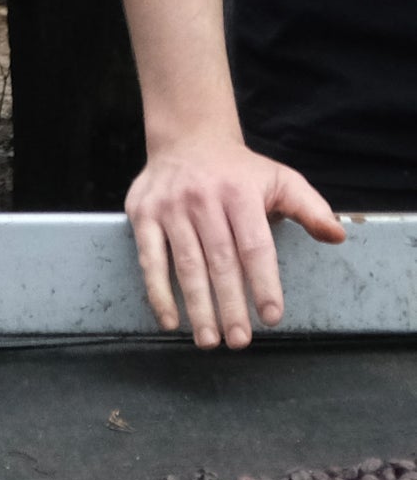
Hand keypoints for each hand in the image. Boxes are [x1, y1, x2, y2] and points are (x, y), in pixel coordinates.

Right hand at [126, 135, 344, 347]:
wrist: (186, 138)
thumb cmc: (238, 170)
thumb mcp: (279, 179)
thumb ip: (309, 208)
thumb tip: (337, 235)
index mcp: (238, 192)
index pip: (253, 244)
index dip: (263, 282)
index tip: (271, 317)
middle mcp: (201, 198)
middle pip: (219, 260)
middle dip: (230, 305)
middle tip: (240, 341)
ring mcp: (169, 206)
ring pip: (186, 263)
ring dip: (198, 307)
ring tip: (210, 340)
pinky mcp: (142, 213)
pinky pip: (149, 257)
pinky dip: (157, 291)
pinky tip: (170, 320)